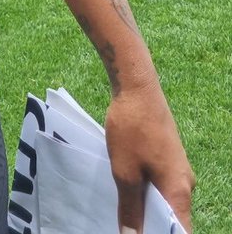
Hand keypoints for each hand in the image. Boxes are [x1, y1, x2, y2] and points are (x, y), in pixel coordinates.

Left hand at [104, 80, 194, 232]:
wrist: (137, 87)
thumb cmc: (132, 129)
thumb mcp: (125, 173)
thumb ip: (130, 209)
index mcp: (179, 192)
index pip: (180, 232)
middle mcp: (185, 184)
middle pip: (171, 219)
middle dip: (150, 227)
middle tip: (124, 229)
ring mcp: (178, 169)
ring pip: (164, 200)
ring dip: (145, 209)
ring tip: (121, 215)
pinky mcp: (168, 157)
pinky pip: (159, 183)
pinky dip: (145, 191)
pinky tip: (125, 191)